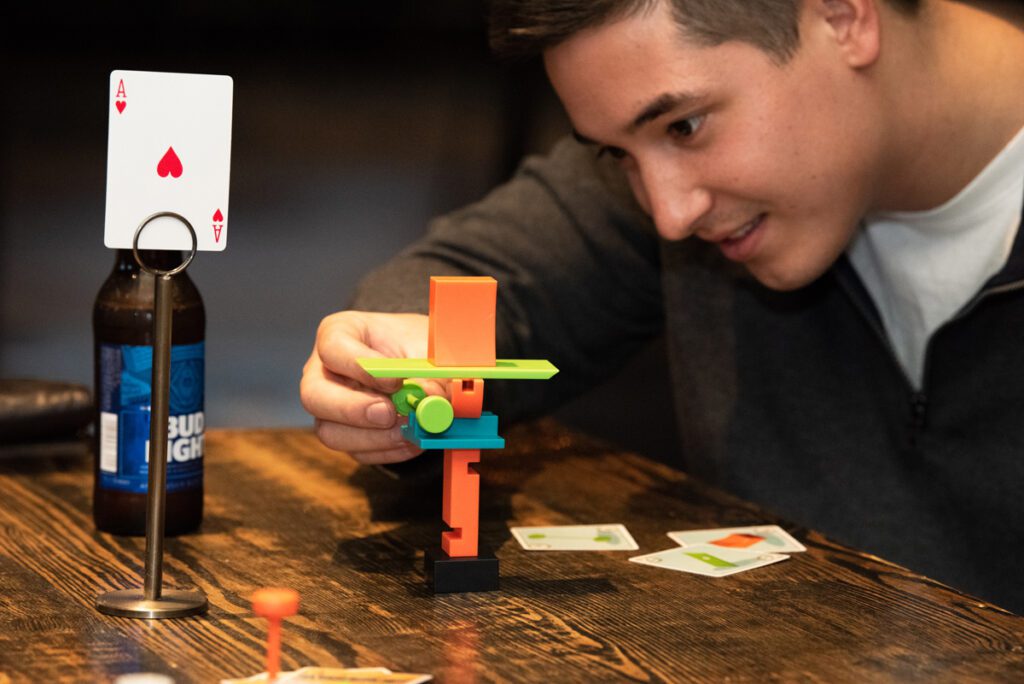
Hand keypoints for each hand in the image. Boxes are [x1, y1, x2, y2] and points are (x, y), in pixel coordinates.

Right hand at [300, 311, 443, 464]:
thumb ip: (429, 372)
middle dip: (353, 409)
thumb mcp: (427, 350)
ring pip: (330, 432)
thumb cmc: (416, 348)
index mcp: (339, 334)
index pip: (332, 347)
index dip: (359, 366)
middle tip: (389, 414)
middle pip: (314, 395)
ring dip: (374, 437)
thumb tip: (429, 397)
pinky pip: (357, 451)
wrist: (424, 368)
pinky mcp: (345, 434)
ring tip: (409, 430)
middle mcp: (323, 371)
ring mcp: (329, 407)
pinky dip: (387, 450)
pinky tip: (412, 440)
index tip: (394, 380)